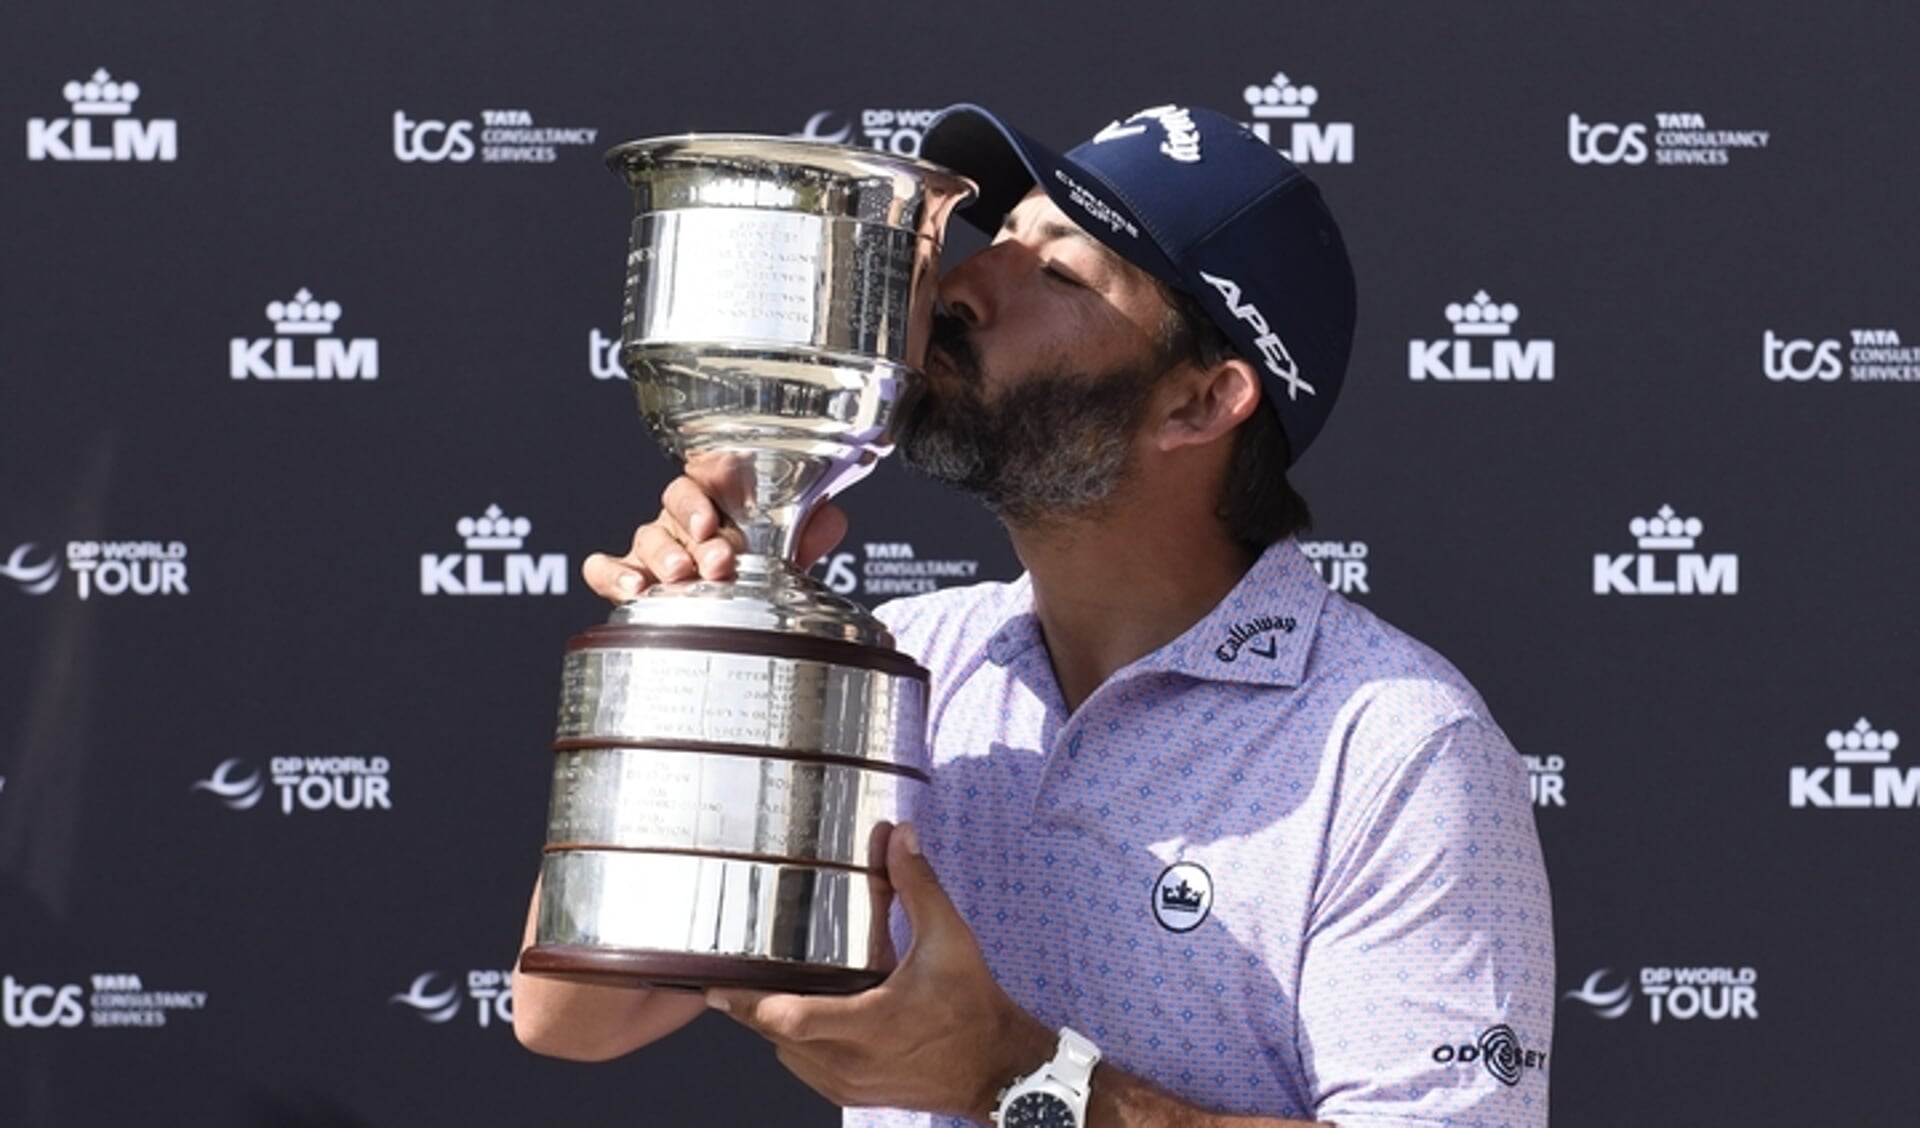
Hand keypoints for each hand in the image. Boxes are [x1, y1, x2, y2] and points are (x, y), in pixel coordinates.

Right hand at [581, 451, 849, 600]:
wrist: (744, 603)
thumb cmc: (756, 558)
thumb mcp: (790, 544)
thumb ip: (810, 529)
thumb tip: (829, 519)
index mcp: (713, 500)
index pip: (694, 484)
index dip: (697, 502)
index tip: (711, 525)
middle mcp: (679, 521)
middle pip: (670, 515)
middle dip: (690, 540)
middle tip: (715, 564)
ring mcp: (653, 551)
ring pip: (642, 540)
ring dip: (660, 558)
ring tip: (677, 578)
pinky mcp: (629, 578)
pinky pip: (603, 568)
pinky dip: (610, 575)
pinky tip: (630, 590)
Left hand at [707, 823, 1054, 1122]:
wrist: (997, 1068)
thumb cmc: (974, 1009)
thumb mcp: (950, 941)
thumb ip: (919, 886)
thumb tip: (900, 837)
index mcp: (870, 1024)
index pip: (791, 1018)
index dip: (748, 1001)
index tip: (715, 982)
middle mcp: (851, 1061)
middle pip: (775, 1034)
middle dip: (752, 1003)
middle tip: (730, 971)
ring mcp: (848, 1083)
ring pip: (785, 1052)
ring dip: (773, 1022)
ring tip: (765, 986)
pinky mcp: (852, 1093)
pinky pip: (804, 1066)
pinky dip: (795, 1041)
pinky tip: (804, 1012)